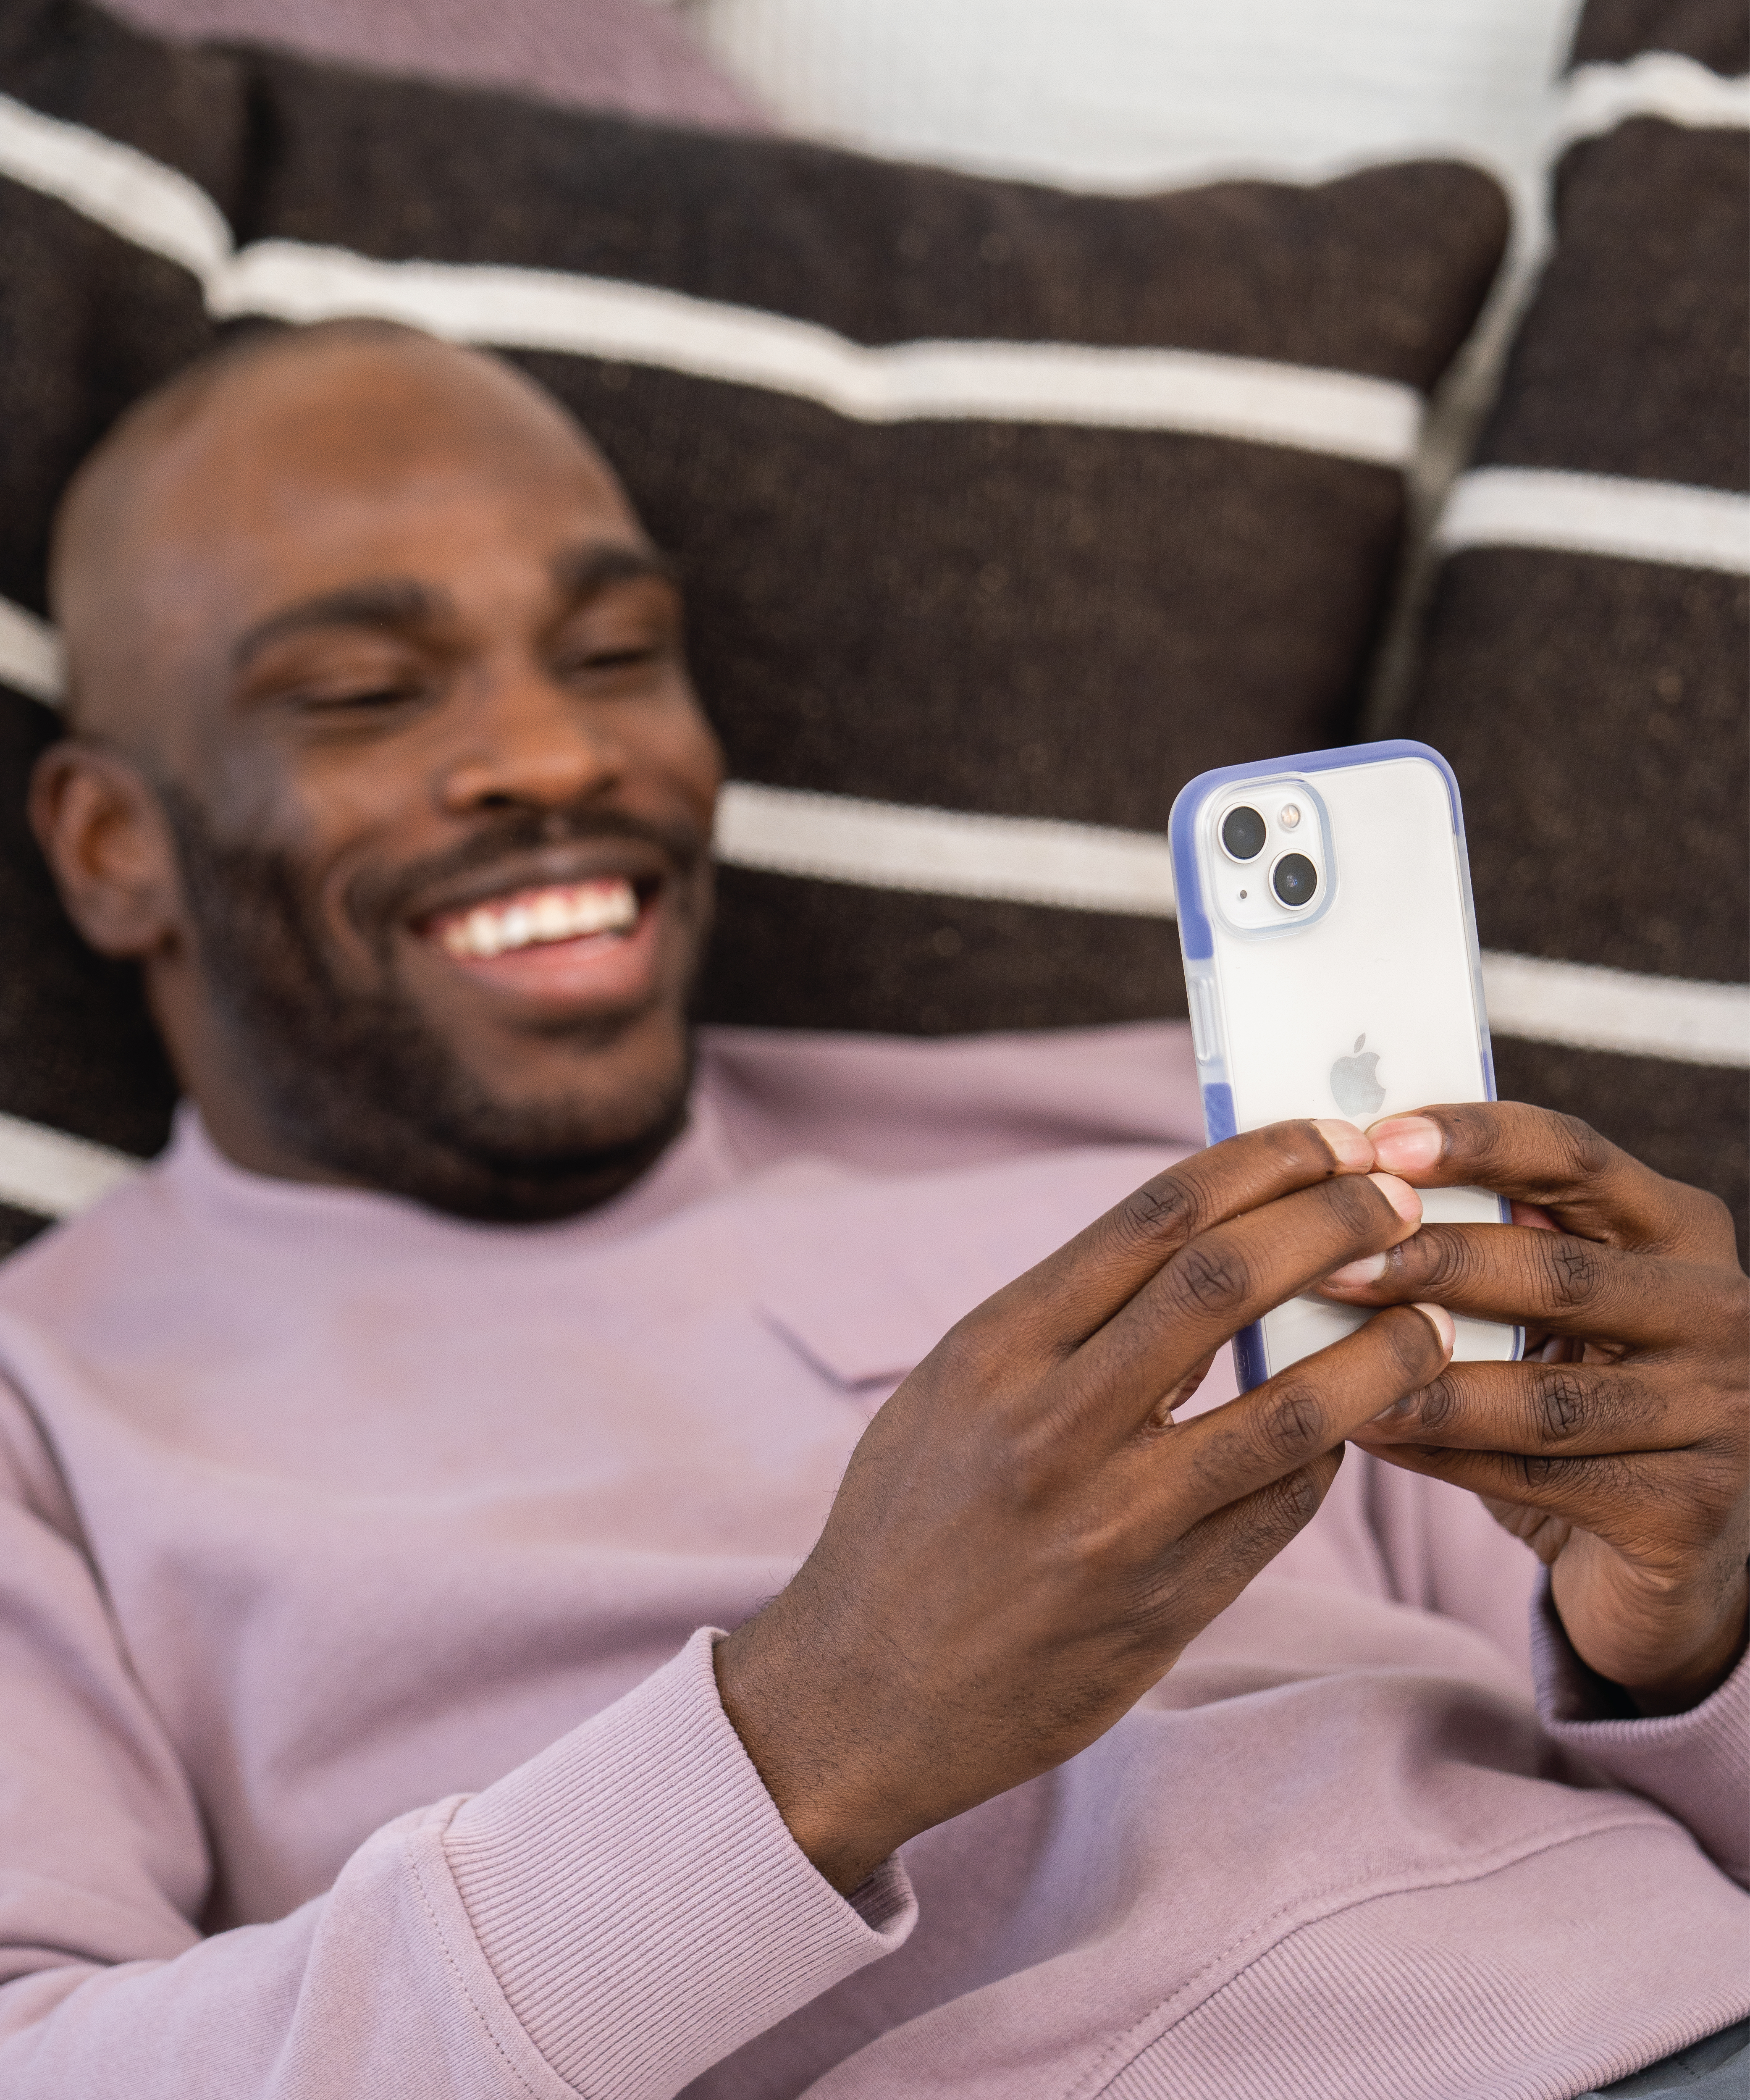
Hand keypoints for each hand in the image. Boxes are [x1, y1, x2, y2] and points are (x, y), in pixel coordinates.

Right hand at [716, 1120, 1451, 1891]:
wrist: (860, 1700)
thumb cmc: (906, 1524)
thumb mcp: (953, 1392)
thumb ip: (1063, 1323)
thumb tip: (1197, 1245)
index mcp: (994, 1350)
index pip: (1152, 1217)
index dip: (1258, 1162)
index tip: (1327, 1139)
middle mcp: (1053, 1425)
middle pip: (1226, 1280)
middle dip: (1336, 1221)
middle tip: (1399, 1200)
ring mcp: (1115, 1522)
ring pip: (1292, 1408)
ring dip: (1383, 1350)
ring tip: (1431, 1319)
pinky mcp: (1165, 1606)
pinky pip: (1284, 1508)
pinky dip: (1332, 1452)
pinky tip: (1354, 1427)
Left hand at [1317, 1102, 1748, 1715]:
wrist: (1664, 1533)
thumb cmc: (1576, 1379)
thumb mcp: (1553, 1292)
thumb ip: (1493, 1232)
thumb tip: (1352, 1181)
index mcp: (1680, 1227)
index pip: (1576, 1158)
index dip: (1476, 1141)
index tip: (1378, 1141)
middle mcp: (1716, 1307)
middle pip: (1558, 1271)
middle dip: (1433, 1263)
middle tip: (1332, 1264)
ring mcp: (1715, 1411)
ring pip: (1544, 1395)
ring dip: (1425, 1380)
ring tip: (1331, 1368)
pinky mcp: (1685, 1508)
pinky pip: (1537, 1478)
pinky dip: (1440, 1457)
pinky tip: (1366, 1434)